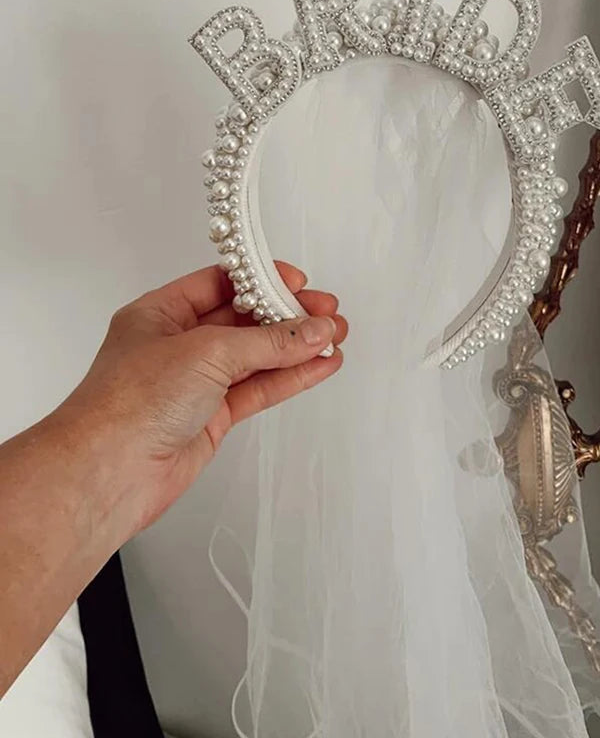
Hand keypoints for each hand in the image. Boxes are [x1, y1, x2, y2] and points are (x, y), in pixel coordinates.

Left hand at [55, 263, 346, 538]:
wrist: (109, 472)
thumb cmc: (130, 403)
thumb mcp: (206, 352)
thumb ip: (266, 342)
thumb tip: (313, 330)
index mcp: (161, 314)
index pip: (220, 285)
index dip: (260, 281)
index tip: (297, 282)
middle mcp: (179, 345)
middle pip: (245, 321)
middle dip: (288, 315)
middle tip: (326, 313)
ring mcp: (197, 382)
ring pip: (257, 357)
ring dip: (297, 348)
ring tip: (336, 337)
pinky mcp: (213, 416)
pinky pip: (260, 388)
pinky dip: (292, 377)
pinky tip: (320, 366)